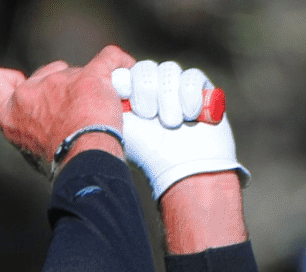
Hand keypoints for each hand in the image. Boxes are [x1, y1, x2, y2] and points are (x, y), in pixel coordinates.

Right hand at [0, 45, 134, 174]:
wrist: (84, 161)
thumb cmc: (60, 162)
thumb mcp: (31, 148)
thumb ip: (30, 127)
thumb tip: (40, 124)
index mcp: (11, 113)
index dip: (4, 78)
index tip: (17, 82)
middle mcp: (30, 93)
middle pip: (44, 73)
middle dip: (60, 84)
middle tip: (75, 109)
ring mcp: (59, 81)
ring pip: (76, 71)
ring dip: (88, 84)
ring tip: (100, 108)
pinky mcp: (89, 76)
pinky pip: (108, 58)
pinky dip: (118, 63)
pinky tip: (125, 70)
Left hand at [113, 60, 249, 198]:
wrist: (183, 168)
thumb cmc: (147, 153)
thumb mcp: (119, 126)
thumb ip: (108, 101)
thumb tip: (104, 79)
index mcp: (131, 98)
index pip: (126, 71)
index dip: (127, 79)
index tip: (124, 93)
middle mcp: (153, 92)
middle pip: (145, 68)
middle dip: (146, 90)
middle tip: (147, 115)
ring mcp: (177, 90)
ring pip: (168, 69)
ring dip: (167, 96)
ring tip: (170, 122)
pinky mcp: (201, 91)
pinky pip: (192, 77)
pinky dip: (189, 95)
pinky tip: (189, 116)